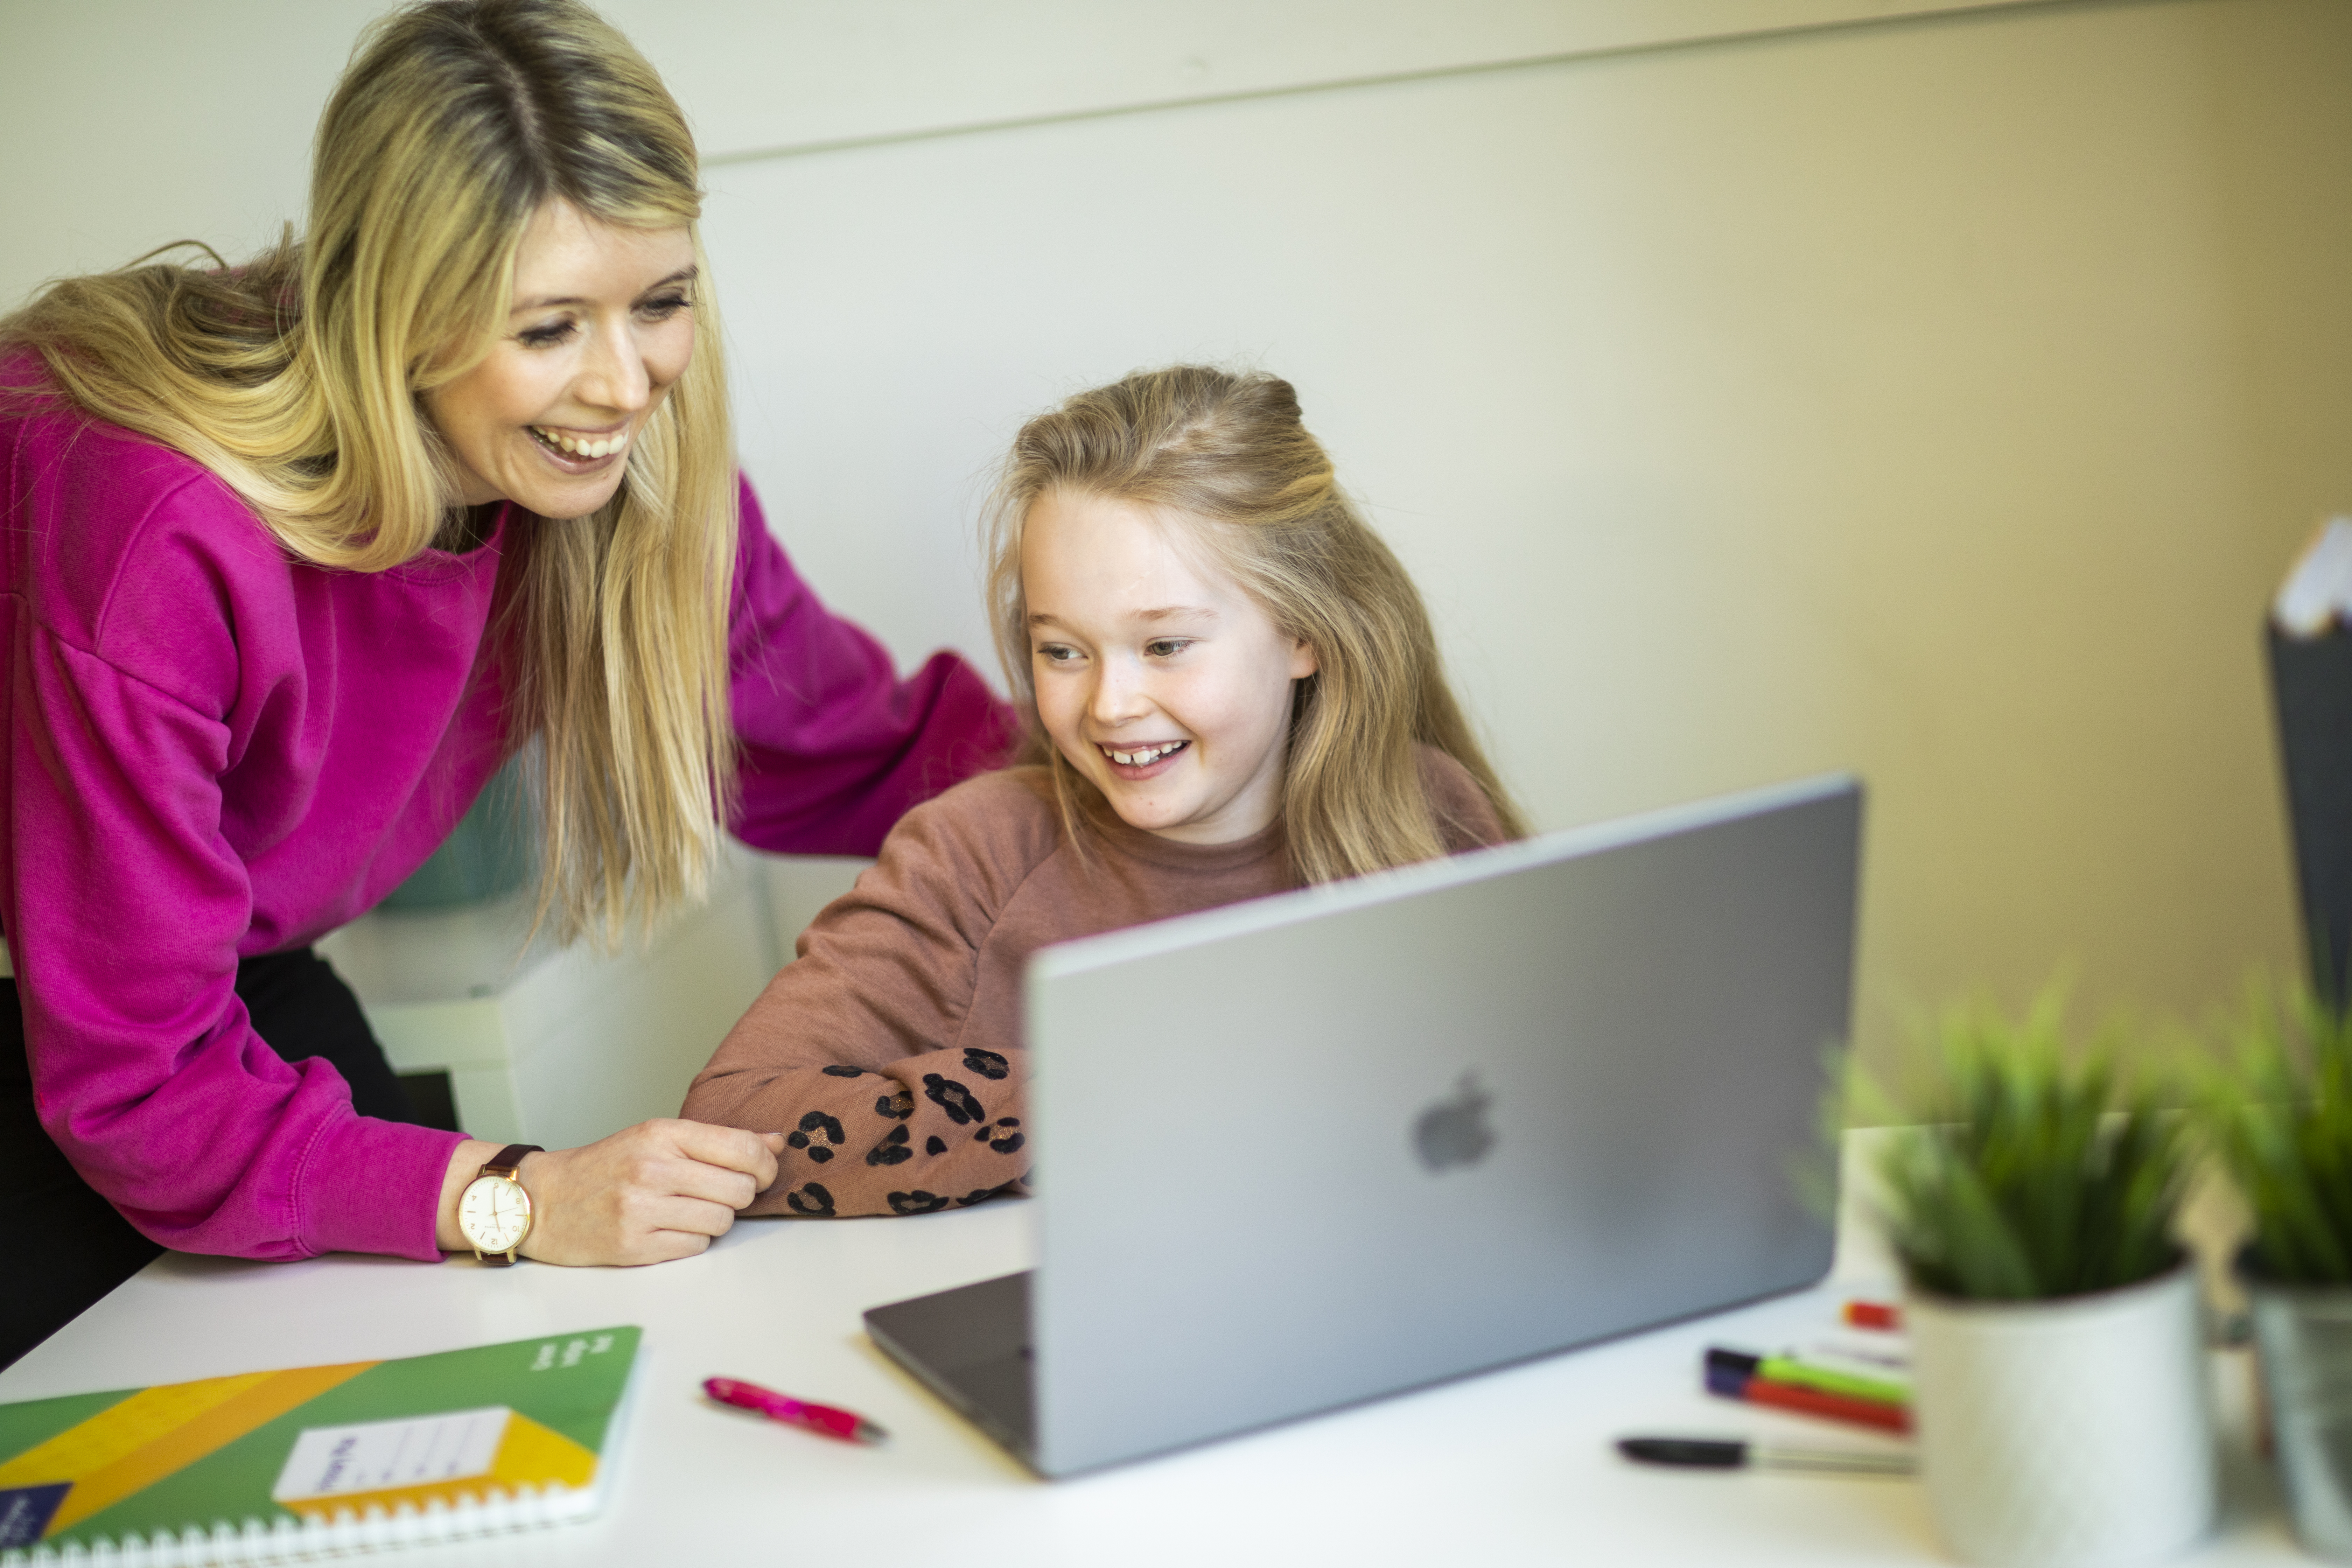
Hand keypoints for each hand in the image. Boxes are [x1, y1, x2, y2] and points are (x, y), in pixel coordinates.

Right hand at [435, 1121, 784, 1265]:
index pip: (744, 1149)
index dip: (766, 1165)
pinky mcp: (634, 1247)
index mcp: (661, 1134)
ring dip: (714, 1220)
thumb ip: (718, 1140)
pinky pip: (695, 1249)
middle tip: (716, 1193)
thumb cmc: (605, 1167)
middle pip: (739, 1189)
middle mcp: (652, 1169)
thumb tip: (777, 1142)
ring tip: (686, 1210)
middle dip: (738, 1194)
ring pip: (721, 1222)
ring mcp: (642, 1210)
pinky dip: (691, 1242)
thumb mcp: (656, 1138)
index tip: (762, 1171)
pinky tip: (668, 1230)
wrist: (542, 1200)